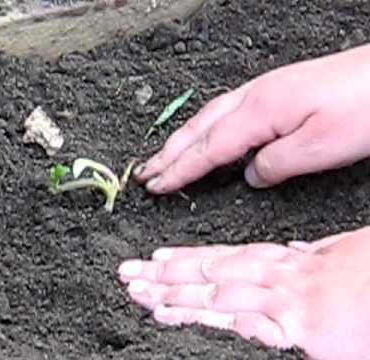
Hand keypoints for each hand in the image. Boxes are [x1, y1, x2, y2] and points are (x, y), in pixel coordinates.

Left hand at [118, 227, 369, 359]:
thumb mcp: (338, 255)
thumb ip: (309, 257)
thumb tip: (289, 251)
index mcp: (284, 262)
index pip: (223, 258)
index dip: (186, 259)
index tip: (156, 259)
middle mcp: (277, 277)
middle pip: (211, 274)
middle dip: (167, 276)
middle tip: (129, 275)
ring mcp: (288, 301)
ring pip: (220, 294)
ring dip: (177, 296)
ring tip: (142, 296)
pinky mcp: (306, 329)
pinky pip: (252, 323)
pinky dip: (214, 318)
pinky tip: (181, 317)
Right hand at [134, 44, 369, 192]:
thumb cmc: (363, 107)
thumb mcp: (320, 147)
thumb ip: (275, 165)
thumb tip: (250, 176)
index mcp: (258, 112)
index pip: (207, 149)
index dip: (179, 169)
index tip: (156, 184)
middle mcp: (252, 97)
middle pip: (198, 130)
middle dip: (168, 153)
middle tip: (145, 172)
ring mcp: (260, 91)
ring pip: (207, 118)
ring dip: (181, 140)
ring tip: (163, 157)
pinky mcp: (272, 91)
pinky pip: (224, 112)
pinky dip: (204, 129)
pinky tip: (204, 136)